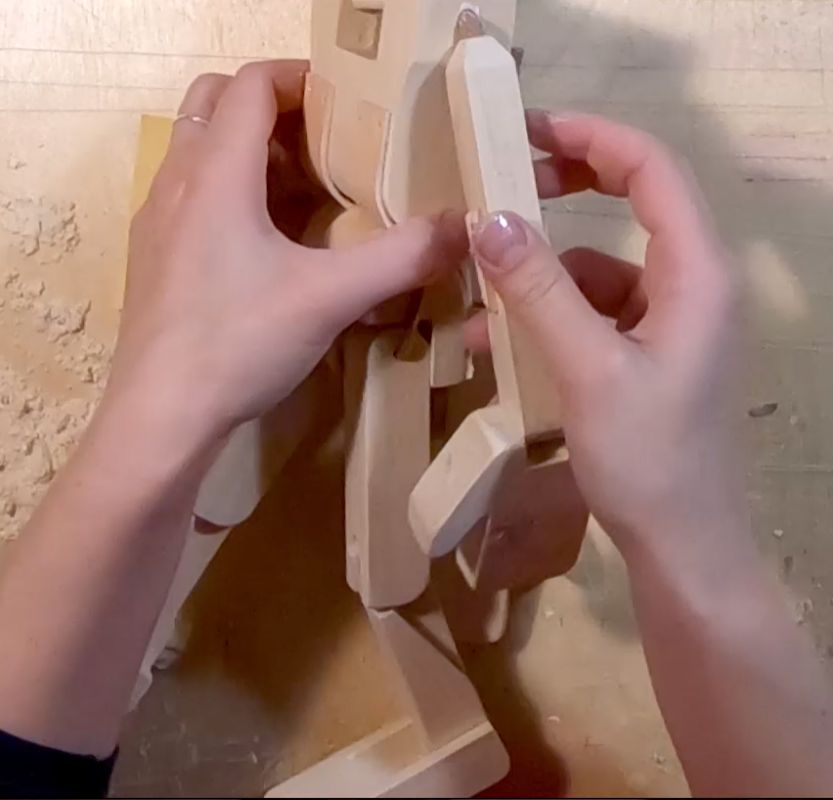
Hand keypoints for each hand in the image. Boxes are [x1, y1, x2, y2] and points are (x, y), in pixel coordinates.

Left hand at [111, 60, 466, 443]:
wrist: (162, 418)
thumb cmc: (239, 345)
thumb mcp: (331, 299)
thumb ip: (401, 258)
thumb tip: (463, 230)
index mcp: (215, 174)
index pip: (251, 85)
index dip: (300, 77)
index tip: (347, 99)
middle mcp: (176, 184)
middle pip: (214, 104)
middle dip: (271, 107)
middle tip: (325, 140)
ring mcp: (157, 223)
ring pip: (198, 152)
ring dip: (249, 152)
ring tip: (304, 189)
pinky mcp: (154, 260)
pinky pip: (190, 197)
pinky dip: (229, 193)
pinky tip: (266, 244)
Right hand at [471, 112, 743, 556]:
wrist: (681, 546)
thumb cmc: (649, 459)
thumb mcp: (587, 370)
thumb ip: (540, 291)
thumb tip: (489, 219)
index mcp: (697, 274)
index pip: (651, 170)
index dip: (591, 137)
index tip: (525, 130)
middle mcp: (691, 285)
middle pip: (630, 204)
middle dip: (564, 189)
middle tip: (501, 182)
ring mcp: (669, 321)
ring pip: (598, 268)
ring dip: (539, 275)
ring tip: (476, 292)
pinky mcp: (646, 353)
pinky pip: (592, 314)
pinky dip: (548, 318)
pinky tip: (498, 342)